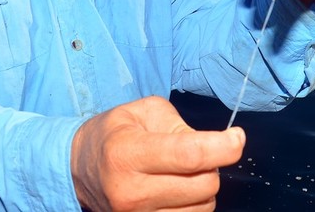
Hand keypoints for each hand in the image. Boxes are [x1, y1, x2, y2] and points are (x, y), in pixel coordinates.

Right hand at [71, 95, 245, 211]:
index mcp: (127, 153)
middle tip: (195, 153)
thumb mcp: (143, 112)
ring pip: (203, 208)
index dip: (224, 147)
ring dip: (203, 189)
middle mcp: (131, 192)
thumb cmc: (114, 134)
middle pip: (204, 185)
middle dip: (211, 165)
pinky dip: (193, 206)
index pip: (189, 155)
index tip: (236, 137)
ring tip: (180, 174)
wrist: (78, 169)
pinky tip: (178, 193)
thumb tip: (217, 146)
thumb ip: (182, 126)